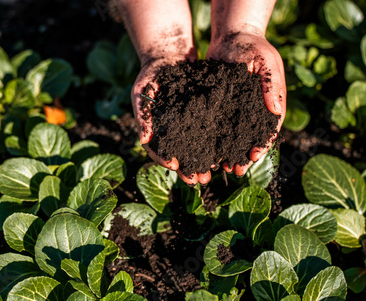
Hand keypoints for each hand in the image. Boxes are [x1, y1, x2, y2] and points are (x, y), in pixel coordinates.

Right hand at [131, 56, 211, 184]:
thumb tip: (143, 140)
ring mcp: (186, 124)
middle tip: (199, 180)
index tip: (174, 166)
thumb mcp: (142, 91)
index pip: (156, 150)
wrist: (169, 55)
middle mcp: (170, 131)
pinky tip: (224, 151)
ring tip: (213, 172)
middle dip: (188, 169)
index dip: (164, 159)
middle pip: (178, 154)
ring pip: (194, 148)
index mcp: (154, 129)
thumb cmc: (150, 73)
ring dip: (203, 161)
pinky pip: (208, 132)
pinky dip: (215, 143)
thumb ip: (142, 115)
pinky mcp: (201, 115)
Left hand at [207, 30, 285, 176]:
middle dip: (244, 155)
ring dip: (228, 152)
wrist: (231, 36)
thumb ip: (271, 84)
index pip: (269, 129)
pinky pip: (217, 126)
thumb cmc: (252, 46)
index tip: (253, 157)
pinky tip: (206, 150)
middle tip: (236, 170)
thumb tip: (276, 110)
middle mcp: (254, 110)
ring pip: (233, 136)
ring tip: (221, 167)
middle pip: (251, 138)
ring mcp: (237, 110)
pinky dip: (213, 139)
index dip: (262, 145)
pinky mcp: (220, 106)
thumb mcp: (265, 61)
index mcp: (270, 103)